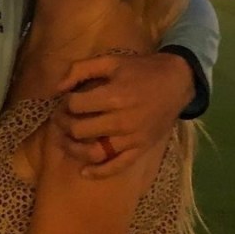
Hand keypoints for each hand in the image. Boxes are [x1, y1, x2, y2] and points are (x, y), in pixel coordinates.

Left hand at [52, 51, 192, 177]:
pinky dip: (99, 172)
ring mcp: (131, 139)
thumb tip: (57, 87)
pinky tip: (84, 172)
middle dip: (64, 124)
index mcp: (114, 96)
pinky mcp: (140, 149)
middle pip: (80, 130)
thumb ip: (80, 69)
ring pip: (94, 152)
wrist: (177, 82)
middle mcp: (122, 121)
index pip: (76, 105)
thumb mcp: (111, 61)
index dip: (65, 102)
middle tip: (61, 118)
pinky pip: (117, 166)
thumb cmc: (141, 70)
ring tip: (64, 141)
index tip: (66, 100)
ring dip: (73, 149)